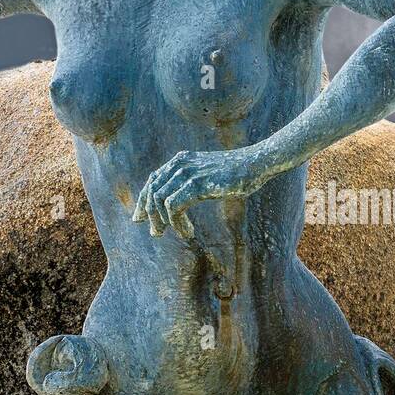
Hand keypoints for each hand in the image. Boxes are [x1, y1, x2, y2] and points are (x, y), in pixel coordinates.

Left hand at [134, 146, 267, 238]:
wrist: (255, 164)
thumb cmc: (237, 174)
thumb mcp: (209, 176)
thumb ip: (192, 183)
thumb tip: (181, 201)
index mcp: (181, 160)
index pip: (153, 181)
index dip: (143, 201)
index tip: (140, 218)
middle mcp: (180, 164)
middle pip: (152, 191)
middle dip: (149, 214)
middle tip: (155, 233)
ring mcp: (187, 173)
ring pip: (159, 201)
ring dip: (163, 221)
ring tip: (173, 234)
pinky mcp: (196, 184)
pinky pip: (174, 207)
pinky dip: (177, 223)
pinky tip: (187, 232)